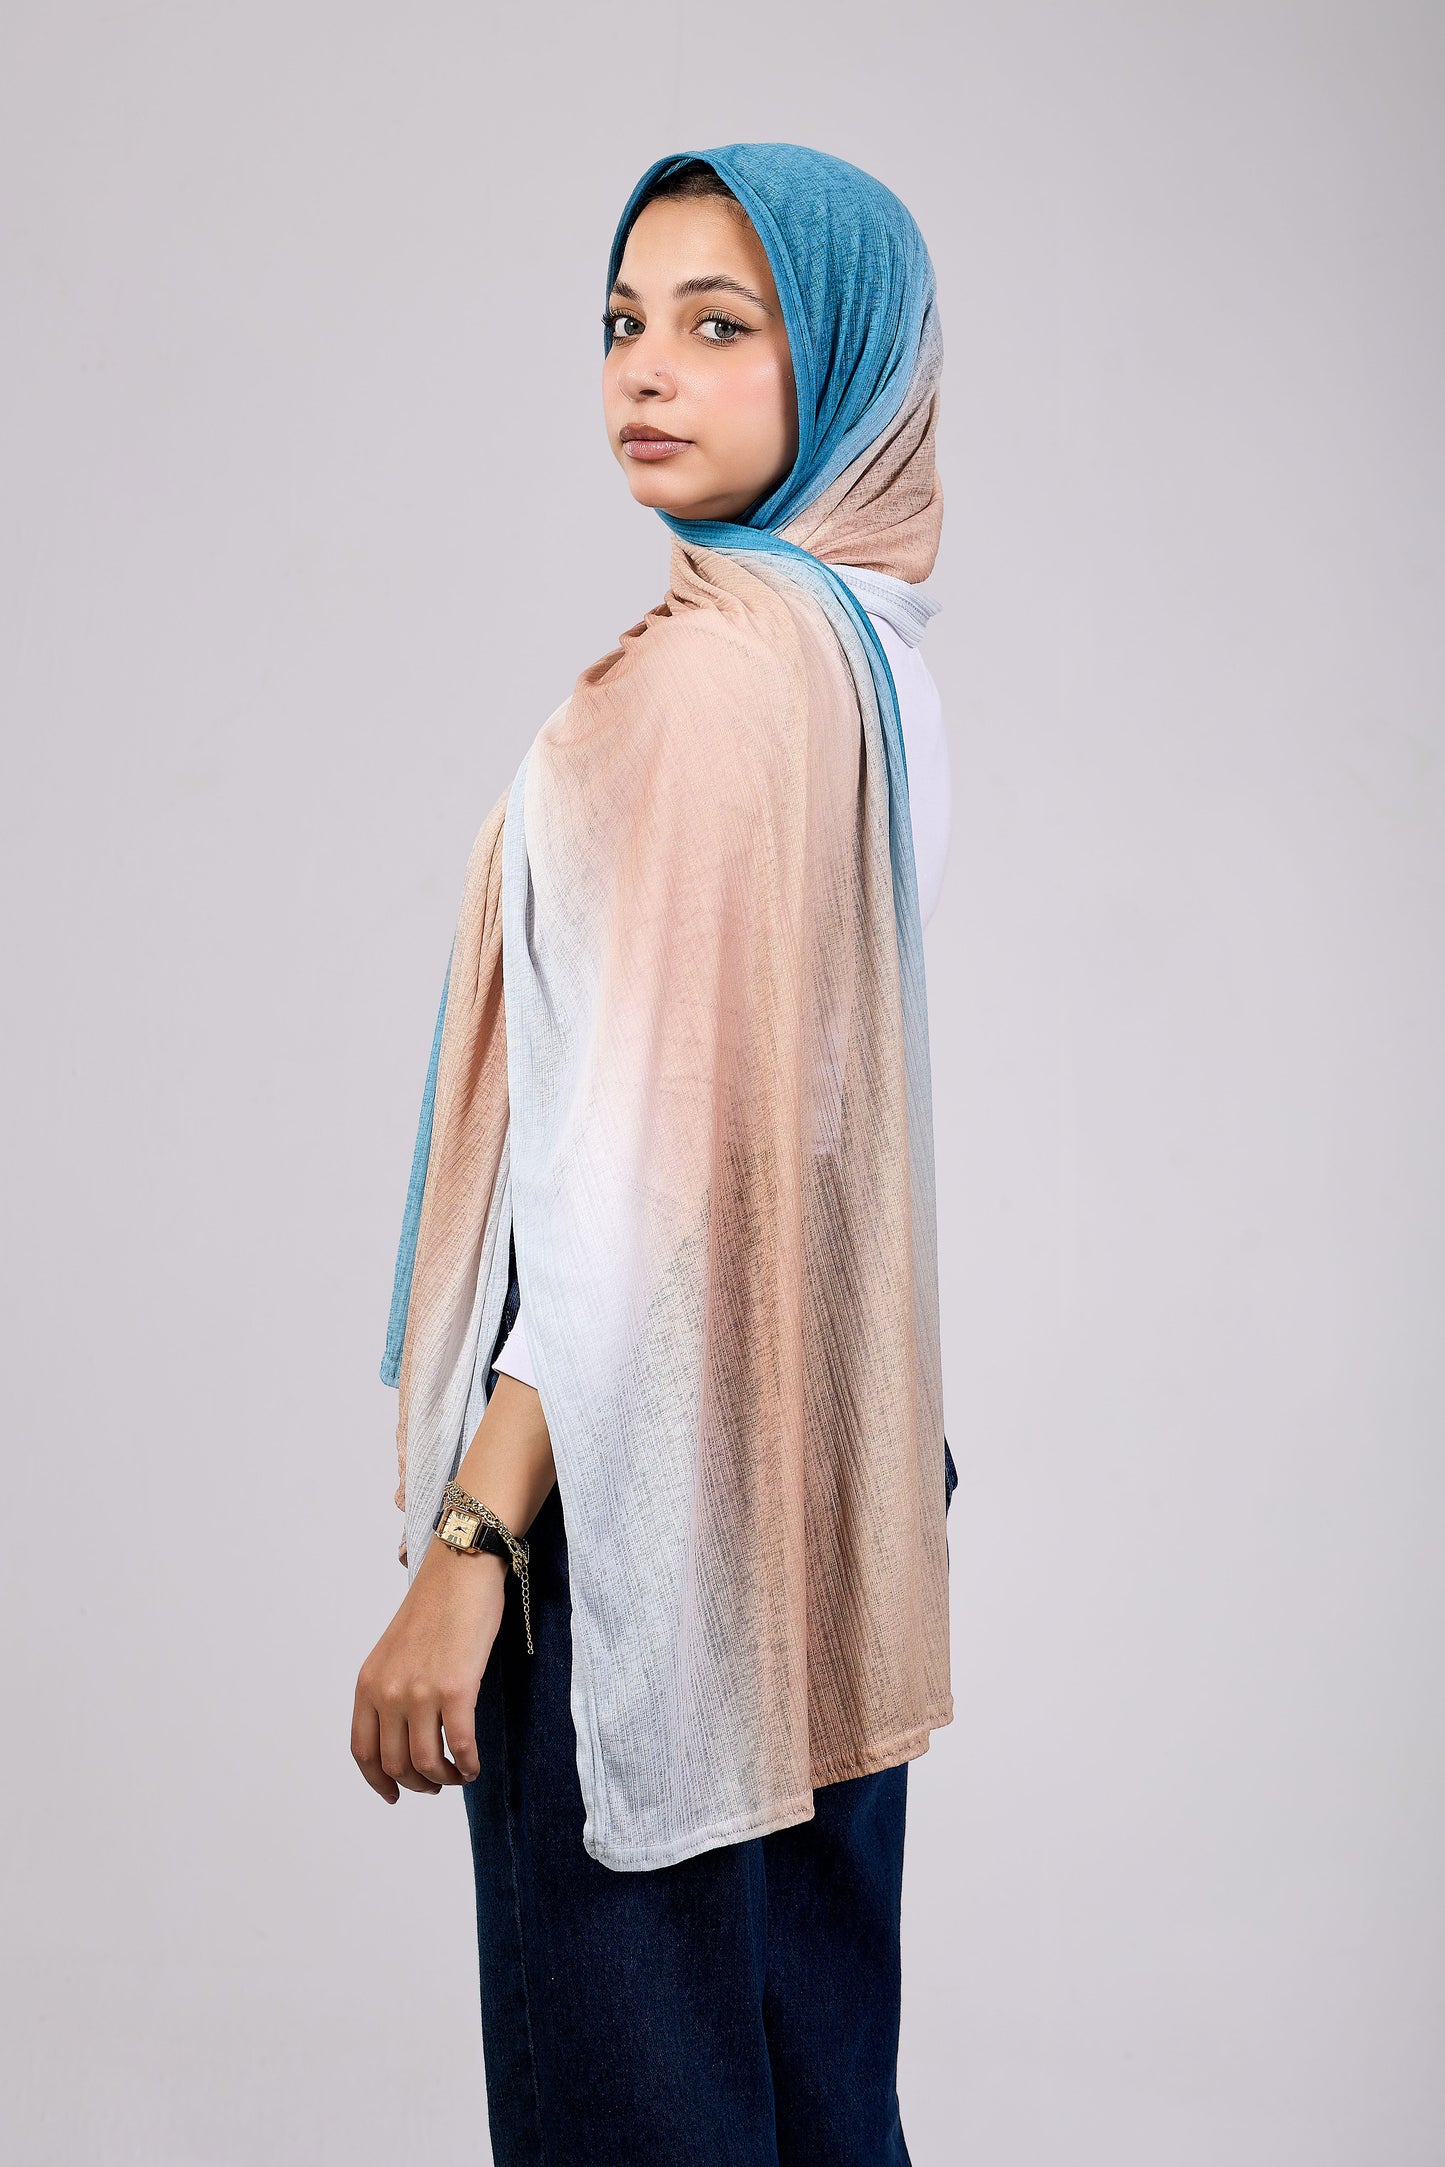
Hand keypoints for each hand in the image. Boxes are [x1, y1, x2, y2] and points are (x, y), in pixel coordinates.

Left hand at [351, 1539, 507, 1802]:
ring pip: (426, 1763)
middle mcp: (387, 1692)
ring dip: (445, 1779)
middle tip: (438, 1783)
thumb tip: (405, 1733)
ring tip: (459, 1774)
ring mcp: (420, 1692)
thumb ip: (392, 1690)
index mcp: (368, 1684)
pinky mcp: (455, 1689)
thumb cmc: (436, 1607)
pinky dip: (469, 1764)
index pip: (363, 1751)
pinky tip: (475, 1765)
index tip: (394, 1794)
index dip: (378, 1781)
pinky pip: (460, 1745)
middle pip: (395, 1764)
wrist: (460, 1570)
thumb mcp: (396, 1652)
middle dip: (418, 1784)